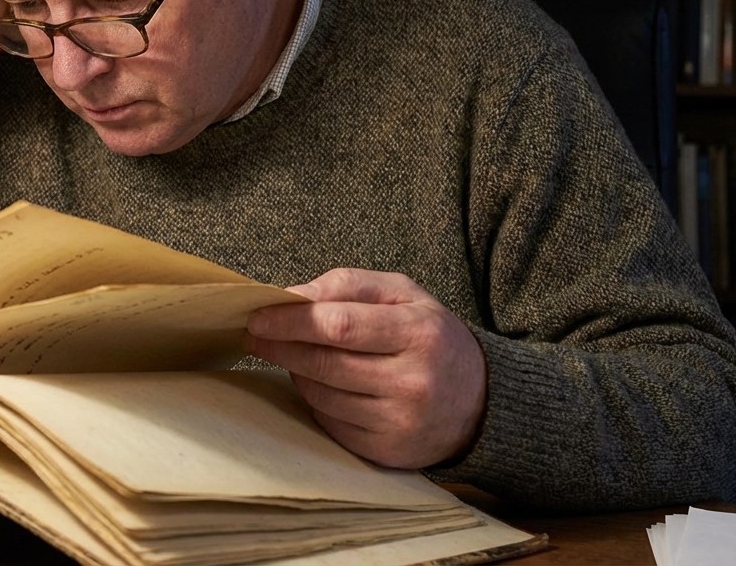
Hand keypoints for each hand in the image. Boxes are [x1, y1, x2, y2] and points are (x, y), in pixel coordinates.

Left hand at [243, 268, 486, 468]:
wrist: (479, 401)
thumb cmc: (429, 337)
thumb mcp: (402, 294)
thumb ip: (348, 284)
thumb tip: (292, 295)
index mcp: (418, 333)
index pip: (339, 325)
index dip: (290, 321)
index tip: (257, 316)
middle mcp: (412, 382)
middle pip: (324, 363)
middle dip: (280, 346)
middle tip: (256, 335)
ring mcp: (399, 422)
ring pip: (321, 395)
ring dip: (296, 372)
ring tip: (296, 355)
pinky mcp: (387, 451)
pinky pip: (329, 422)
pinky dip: (315, 401)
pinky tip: (322, 385)